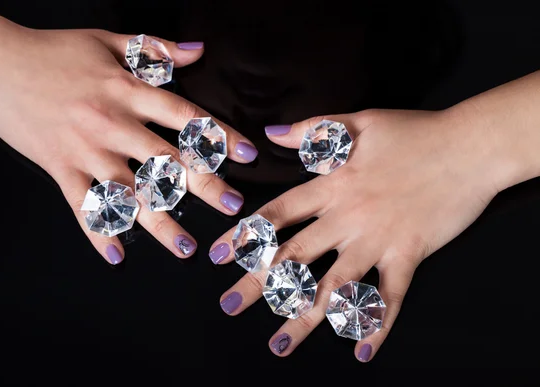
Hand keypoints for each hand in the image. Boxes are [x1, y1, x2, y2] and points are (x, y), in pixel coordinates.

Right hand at [0, 27, 257, 264]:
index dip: (219, 136)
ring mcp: (86, 150)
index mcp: (129, 90)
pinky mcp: (59, 168)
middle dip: (204, 186)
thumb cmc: (55, 50)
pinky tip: (117, 256)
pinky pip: (83, 206)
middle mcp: (113, 123)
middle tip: (232, 208)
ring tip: (187, 248)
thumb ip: (154, 47)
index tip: (247, 157)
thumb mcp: (108, 39)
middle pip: (167, 160)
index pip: (186, 117)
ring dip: (161, 222)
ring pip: (130, 192)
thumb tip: (197, 51)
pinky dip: (99, 232)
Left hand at [210, 108, 500, 360]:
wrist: (470, 146)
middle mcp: (347, 218)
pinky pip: (390, 296)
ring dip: (305, 316)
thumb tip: (272, 134)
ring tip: (279, 343)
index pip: (278, 214)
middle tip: (229, 305)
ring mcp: (377, 240)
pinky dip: (376, 322)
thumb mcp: (359, 122)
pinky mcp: (409, 254)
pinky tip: (362, 349)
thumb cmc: (415, 132)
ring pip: (333, 285)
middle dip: (259, 282)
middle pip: (293, 255)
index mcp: (332, 186)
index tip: (218, 256)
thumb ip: (313, 130)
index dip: (246, 235)